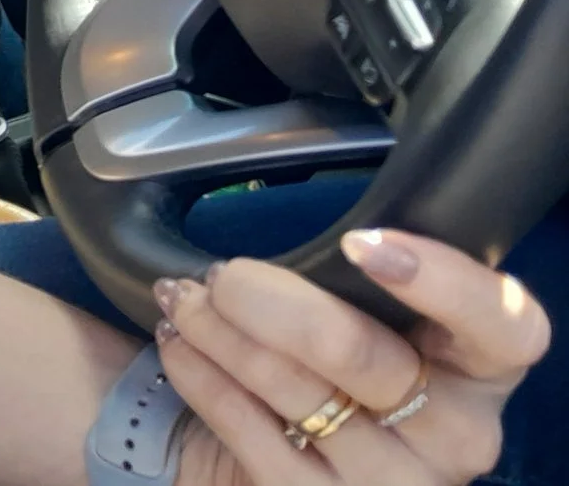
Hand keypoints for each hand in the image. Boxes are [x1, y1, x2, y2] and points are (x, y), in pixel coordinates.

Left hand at [160, 230, 547, 485]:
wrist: (283, 459)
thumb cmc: (334, 366)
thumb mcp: (371, 318)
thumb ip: (365, 280)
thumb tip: (323, 224)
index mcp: (479, 371)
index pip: (505, 327)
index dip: (445, 282)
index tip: (361, 243)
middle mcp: (454, 435)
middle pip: (362, 353)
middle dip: (269, 300)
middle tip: (223, 274)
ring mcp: (393, 482)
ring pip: (294, 388)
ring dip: (219, 331)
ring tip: (183, 299)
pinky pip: (249, 430)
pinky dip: (202, 375)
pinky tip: (180, 344)